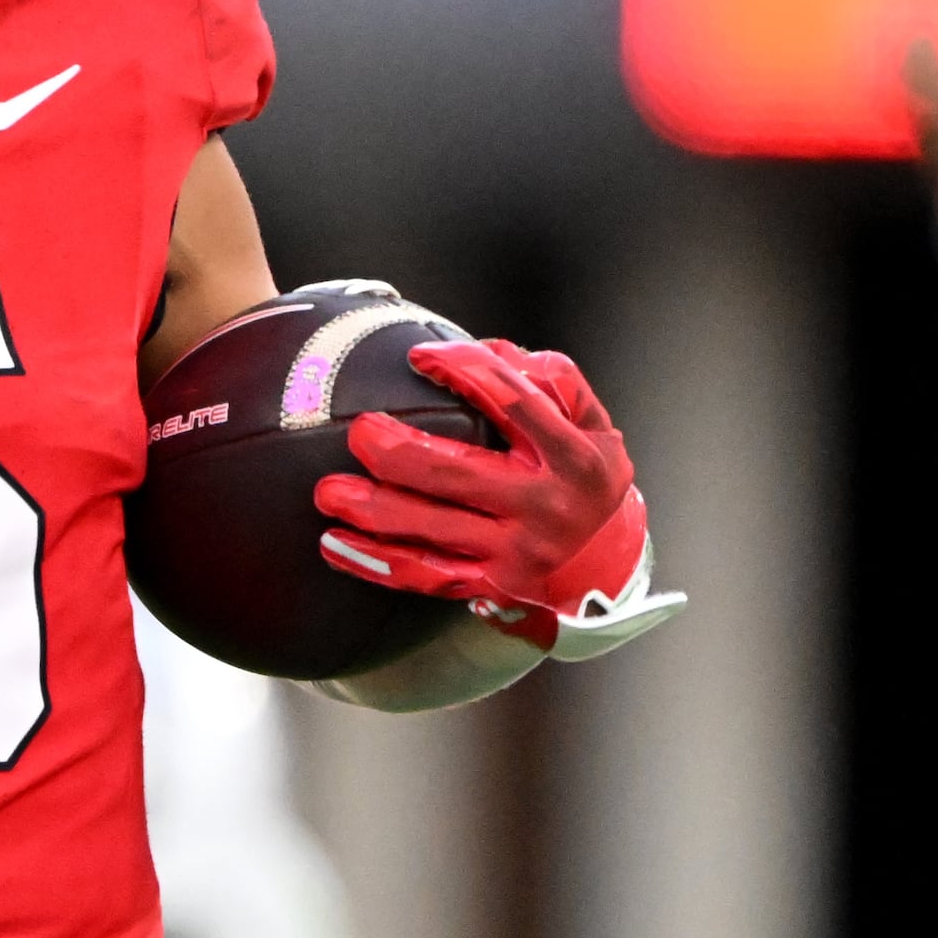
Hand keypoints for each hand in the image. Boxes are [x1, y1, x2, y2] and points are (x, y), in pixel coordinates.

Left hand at [313, 338, 649, 623]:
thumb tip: (489, 350)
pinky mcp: (490, 587)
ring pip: (432, 530)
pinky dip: (375, 563)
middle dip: (401, 453)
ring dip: (374, 511)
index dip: (465, 370)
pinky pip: (424, 576)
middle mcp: (544, 505)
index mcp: (572, 455)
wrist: (610, 567)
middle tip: (359, 432)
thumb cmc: (587, 479)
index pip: (513, 402)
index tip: (420, 357)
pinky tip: (333, 545)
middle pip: (459, 473)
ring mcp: (516, 552)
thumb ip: (553, 380)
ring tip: (327, 491)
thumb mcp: (594, 424)